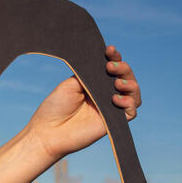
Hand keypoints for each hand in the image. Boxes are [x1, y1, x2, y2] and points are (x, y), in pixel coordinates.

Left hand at [27, 45, 140, 160]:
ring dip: (130, 84)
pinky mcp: (113, 122)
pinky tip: (114, 99)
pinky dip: (128, 103)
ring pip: (133, 93)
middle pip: (126, 77)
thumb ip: (89, 74)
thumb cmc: (55, 108)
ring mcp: (110, 108)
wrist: (48, 132)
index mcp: (94, 82)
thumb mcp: (70, 84)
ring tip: (116, 83)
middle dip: (123, 68)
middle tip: (110, 67)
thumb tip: (105, 64)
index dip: (114, 57)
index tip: (110, 50)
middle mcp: (104, 94)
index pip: (112, 67)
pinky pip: (131, 111)